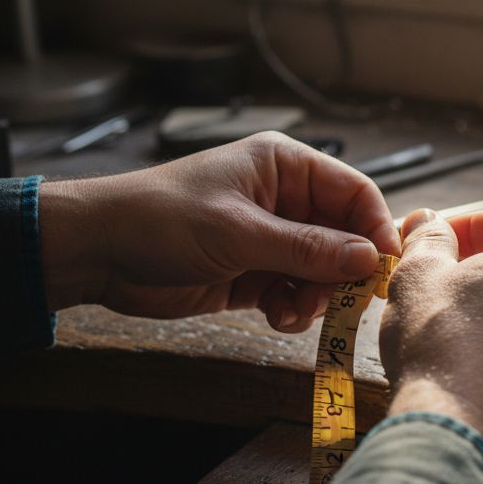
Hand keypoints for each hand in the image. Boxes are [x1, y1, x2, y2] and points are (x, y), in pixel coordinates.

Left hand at [39, 131, 398, 331]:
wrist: (97, 252)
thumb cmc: (160, 219)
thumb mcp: (239, 232)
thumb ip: (307, 247)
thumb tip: (369, 259)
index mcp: (285, 167)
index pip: (354, 192)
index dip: (376, 228)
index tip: (385, 268)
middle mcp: (285, 199)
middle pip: (345, 236)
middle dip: (345, 271)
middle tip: (342, 300)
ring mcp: (271, 238)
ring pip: (324, 270)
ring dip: (318, 295)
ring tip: (294, 309)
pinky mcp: (255, 273)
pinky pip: (296, 292)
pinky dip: (294, 308)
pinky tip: (277, 316)